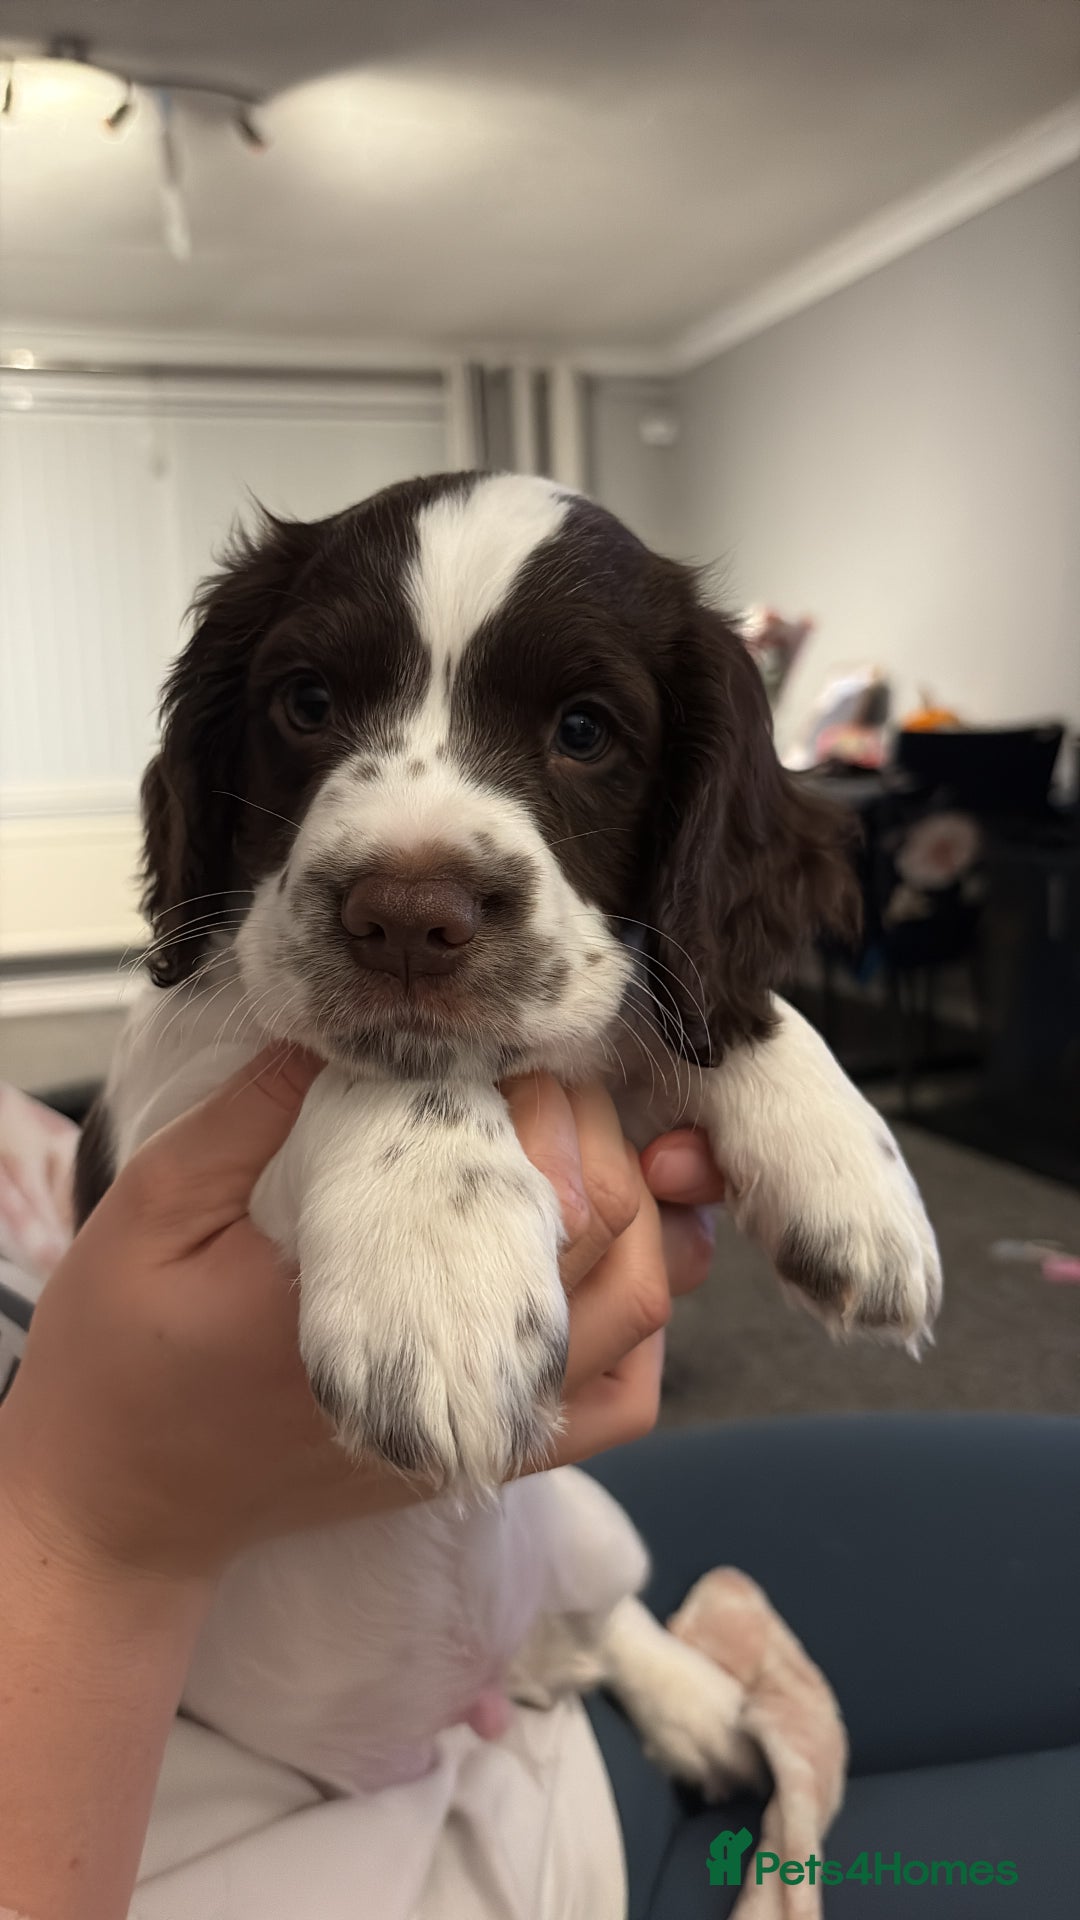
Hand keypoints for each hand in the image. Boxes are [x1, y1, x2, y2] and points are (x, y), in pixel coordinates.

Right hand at [0, 1053, 724, 1586]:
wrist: (123, 1505)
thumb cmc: (125, 1357)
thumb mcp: (157, 1213)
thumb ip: (247, 1117)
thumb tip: (336, 1028)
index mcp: (370, 1306)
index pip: (531, 1198)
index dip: (547, 1107)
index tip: (502, 1053)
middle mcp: (452, 1379)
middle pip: (612, 1245)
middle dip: (600, 1139)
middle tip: (538, 1084)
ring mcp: (479, 1429)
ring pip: (639, 1320)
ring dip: (640, 1218)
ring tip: (577, 1147)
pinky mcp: (481, 1458)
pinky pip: (617, 1405)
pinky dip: (641, 1327)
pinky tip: (604, 1259)